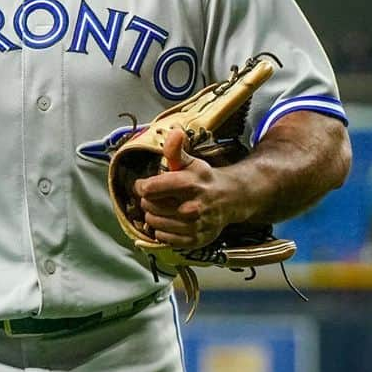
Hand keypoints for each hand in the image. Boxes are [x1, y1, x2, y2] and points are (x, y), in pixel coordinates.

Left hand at [133, 129, 240, 249]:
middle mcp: (192, 207)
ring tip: (161, 209)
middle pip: (149, 206)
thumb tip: (174, 131)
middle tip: (155, 197)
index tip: (144, 185)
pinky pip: (164, 239)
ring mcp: (194, 226)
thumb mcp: (190, 162)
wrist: (230, 199)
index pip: (149, 188)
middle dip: (148, 201)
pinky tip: (168, 222)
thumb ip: (175, 150)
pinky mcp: (196, 240)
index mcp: (188, 184)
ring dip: (153, 216)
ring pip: (154, 223)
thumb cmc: (204, 179)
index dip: (141, 186)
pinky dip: (161, 231)